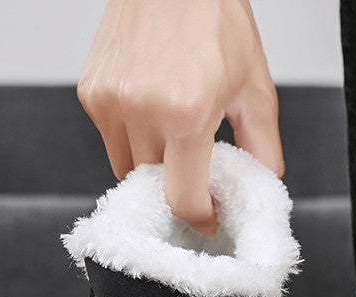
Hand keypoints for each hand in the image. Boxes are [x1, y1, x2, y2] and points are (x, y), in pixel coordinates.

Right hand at [78, 0, 283, 234]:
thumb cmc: (214, 18)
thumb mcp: (256, 88)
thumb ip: (263, 148)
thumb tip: (263, 186)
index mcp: (185, 113)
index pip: (183, 199)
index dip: (200, 218)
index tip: (209, 218)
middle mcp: (140, 110)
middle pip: (155, 187)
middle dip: (178, 188)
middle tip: (198, 174)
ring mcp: (109, 101)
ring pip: (128, 169)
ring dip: (153, 168)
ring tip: (176, 138)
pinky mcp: (91, 91)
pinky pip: (111, 139)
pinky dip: (133, 139)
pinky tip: (154, 112)